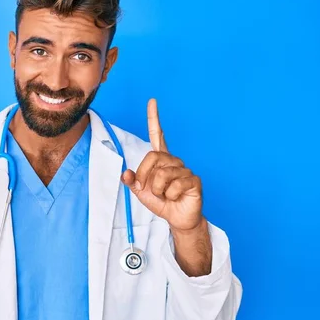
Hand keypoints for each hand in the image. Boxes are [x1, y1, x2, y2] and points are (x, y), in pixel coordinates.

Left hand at [121, 99, 202, 231]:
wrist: (177, 218)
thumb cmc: (161, 202)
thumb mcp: (141, 192)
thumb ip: (132, 181)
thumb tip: (126, 173)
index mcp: (161, 159)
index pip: (158, 134)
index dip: (154, 118)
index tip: (152, 101)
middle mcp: (173, 160)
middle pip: (152, 157)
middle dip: (145, 176)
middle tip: (147, 189)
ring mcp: (185, 169)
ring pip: (162, 174)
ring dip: (157, 190)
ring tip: (165, 195)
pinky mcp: (194, 180)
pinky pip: (175, 185)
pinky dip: (170, 195)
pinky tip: (176, 197)